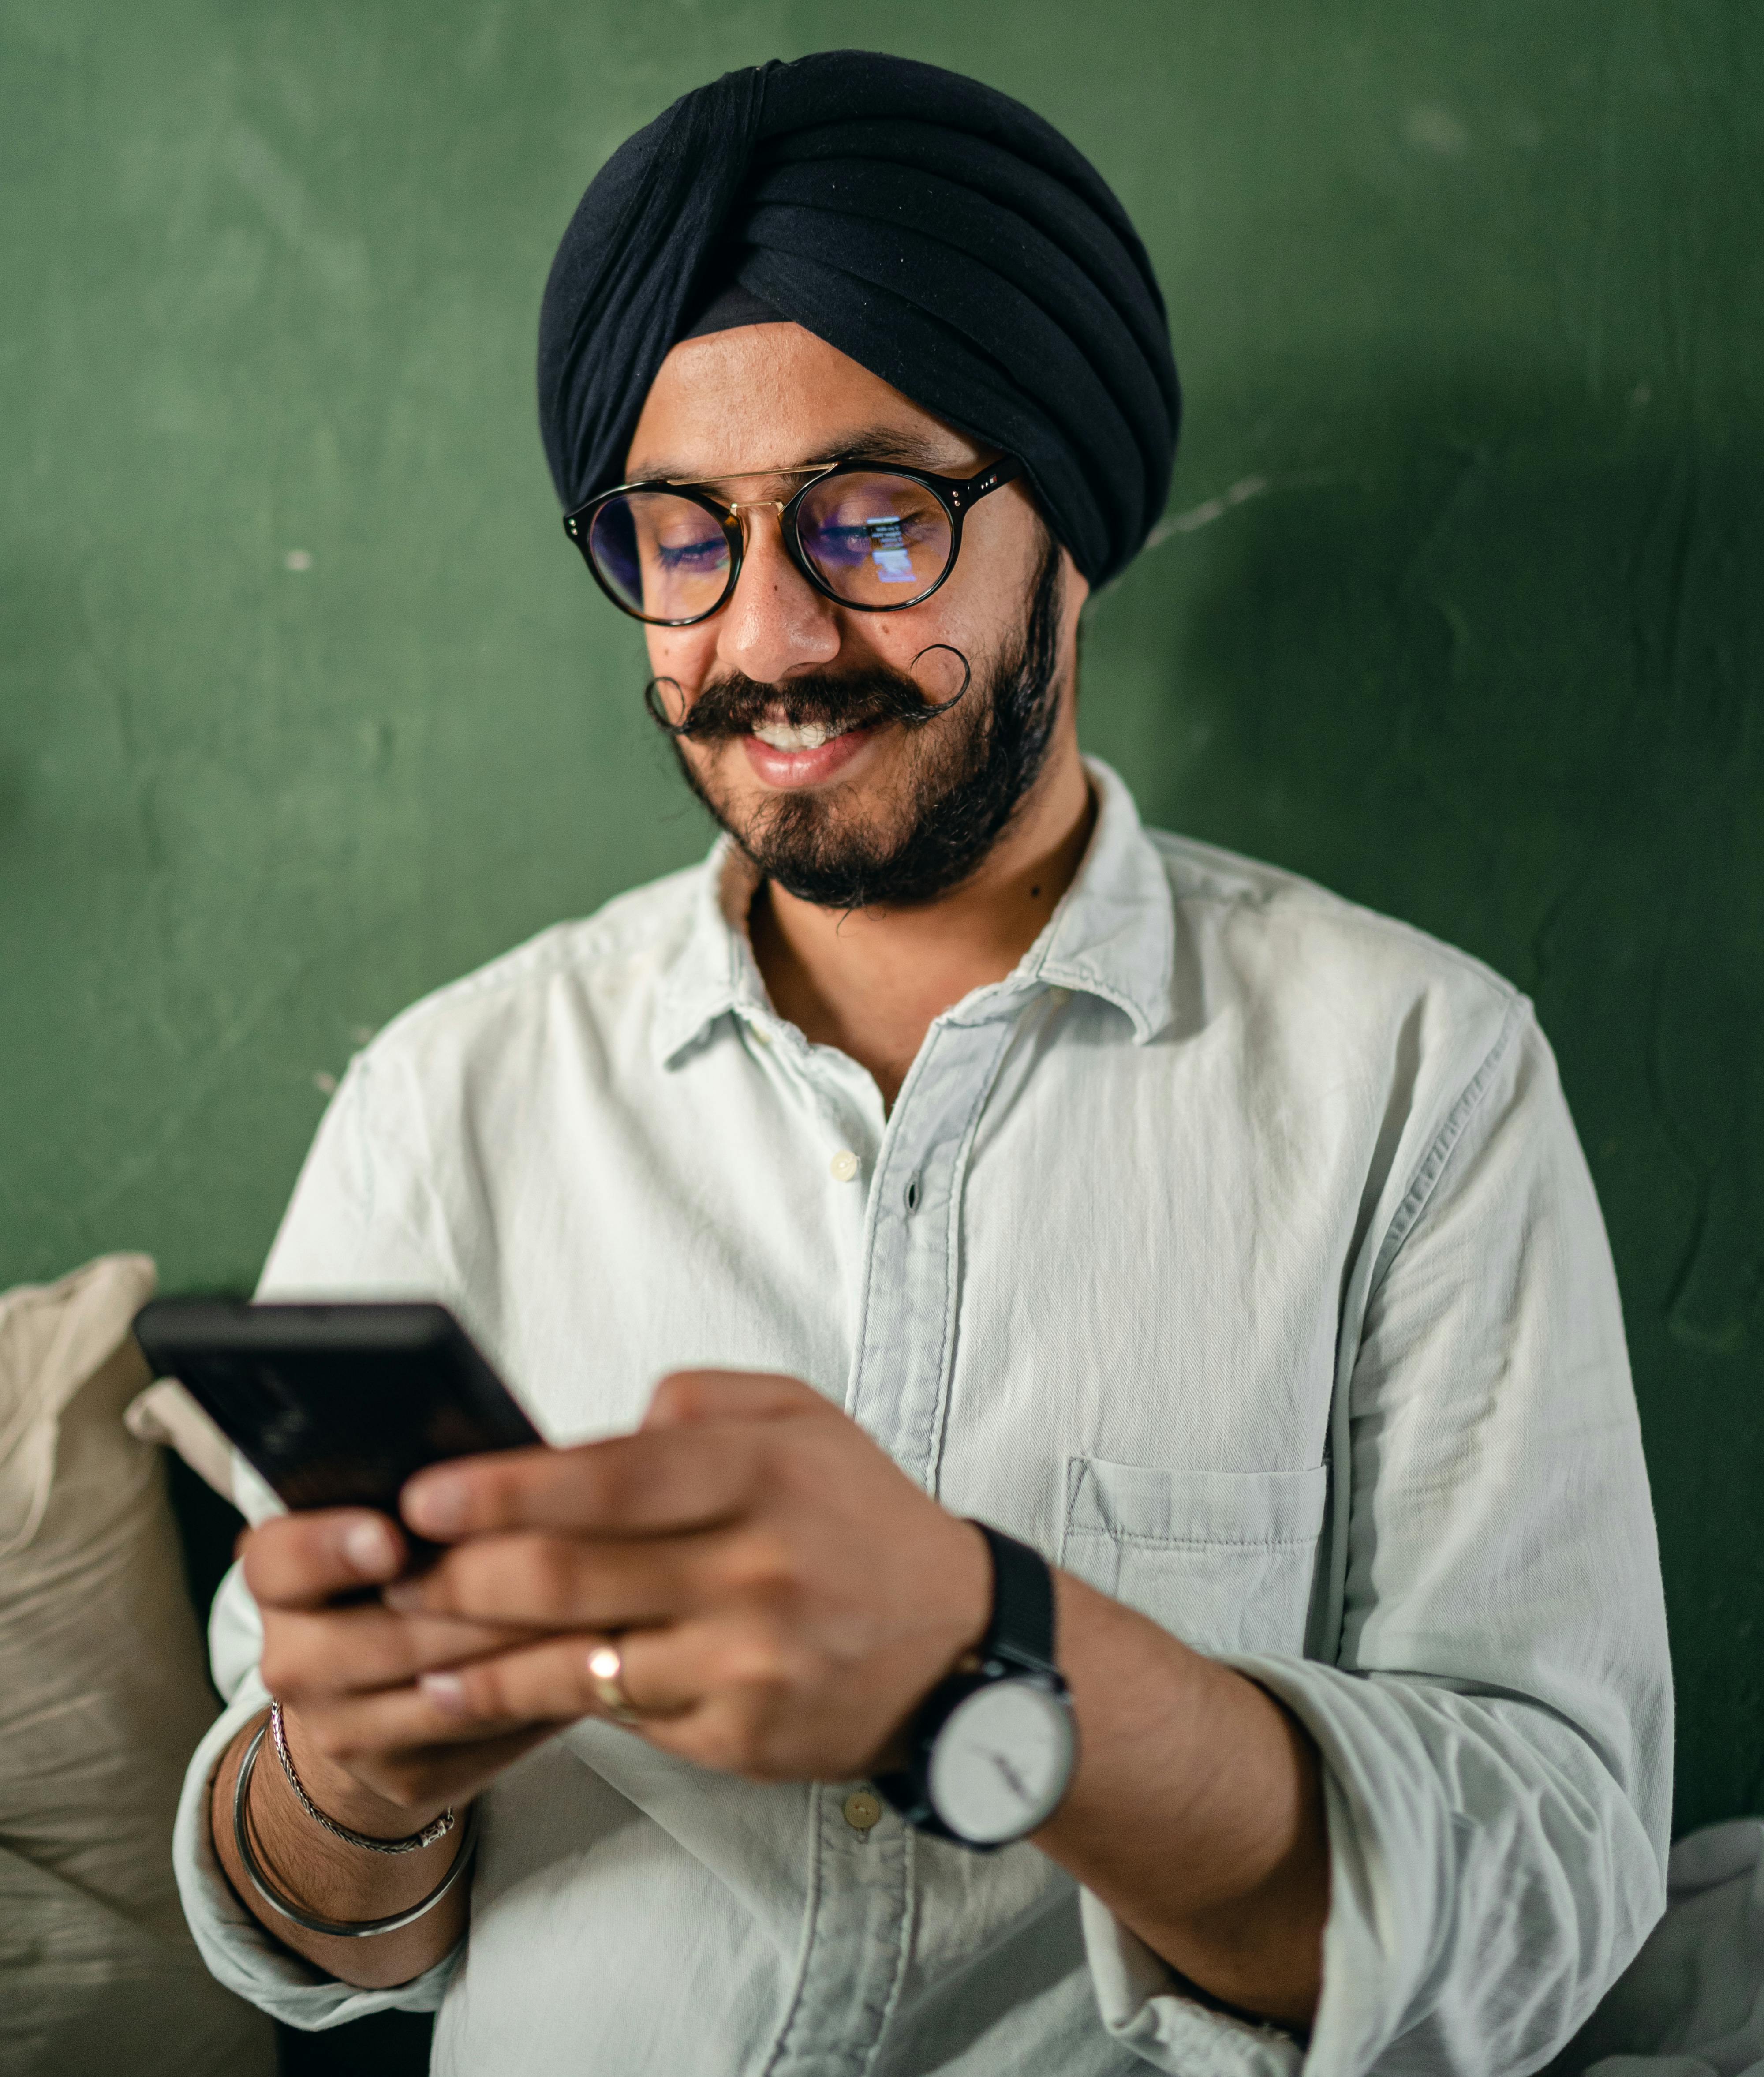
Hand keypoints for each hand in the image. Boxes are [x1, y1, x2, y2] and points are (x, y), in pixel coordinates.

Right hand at [242, 1508, 558, 1829]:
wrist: (379, 1689)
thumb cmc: (411, 1566)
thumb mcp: (401, 1515)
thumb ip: (433, 1489)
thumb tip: (513, 1456)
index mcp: (281, 1577)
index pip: (280, 1559)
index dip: (331, 1548)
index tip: (389, 1539)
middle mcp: (294, 1659)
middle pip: (381, 1636)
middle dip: (469, 1602)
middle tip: (544, 1568)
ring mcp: (341, 1731)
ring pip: (440, 1692)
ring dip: (517, 1650)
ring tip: (585, 1608)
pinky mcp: (404, 1777)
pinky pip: (482, 1732)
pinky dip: (538, 1692)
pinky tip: (587, 1659)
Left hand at [384, 1370, 991, 1780]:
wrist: (959, 1643)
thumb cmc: (861, 1519)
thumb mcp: (804, 1420)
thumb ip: (699, 1402)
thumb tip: (595, 1430)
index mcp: (764, 1474)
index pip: (611, 1477)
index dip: (506, 1487)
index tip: (425, 1491)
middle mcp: (754, 1570)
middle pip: (571, 1575)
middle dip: (460, 1574)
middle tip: (391, 1565)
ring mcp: (746, 1661)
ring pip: (576, 1662)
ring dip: (473, 1654)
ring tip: (407, 1637)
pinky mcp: (738, 1734)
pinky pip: (614, 1716)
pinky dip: (534, 1704)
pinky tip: (475, 1693)